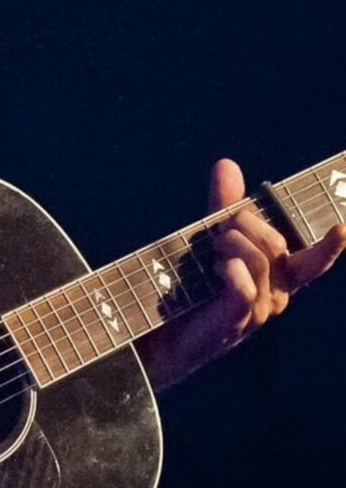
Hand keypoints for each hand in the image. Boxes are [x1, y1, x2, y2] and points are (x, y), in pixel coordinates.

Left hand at [138, 158, 345, 390]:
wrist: (160, 325)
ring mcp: (258, 312)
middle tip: (220, 226)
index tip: (344, 227)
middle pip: (277, 245)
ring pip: (260, 262)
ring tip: (210, 247)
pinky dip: (231, 270)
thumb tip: (227, 163)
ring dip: (230, 243)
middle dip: (246, 224)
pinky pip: (245, 289)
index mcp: (278, 275)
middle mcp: (276, 294)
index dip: (331, 246)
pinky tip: (216, 267)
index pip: (314, 260)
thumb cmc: (192, 281)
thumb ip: (223, 204)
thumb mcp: (210, 236)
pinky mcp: (236, 322)